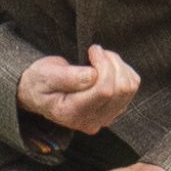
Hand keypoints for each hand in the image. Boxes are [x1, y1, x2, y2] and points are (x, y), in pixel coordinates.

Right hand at [18, 45, 137, 134]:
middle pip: (121, 89)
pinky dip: (124, 71)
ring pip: (130, 87)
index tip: (92, 49)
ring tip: (100, 57)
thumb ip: (67, 77)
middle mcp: (91, 120)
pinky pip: (132, 86)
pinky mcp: (113, 110)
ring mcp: (104, 117)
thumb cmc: (39, 81)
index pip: (104, 91)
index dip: (104, 65)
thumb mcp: (44, 75)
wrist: (39, 93)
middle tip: (95, 51)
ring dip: (119, 65)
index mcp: (72, 113)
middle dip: (112, 63)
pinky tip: (107, 66)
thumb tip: (93, 74)